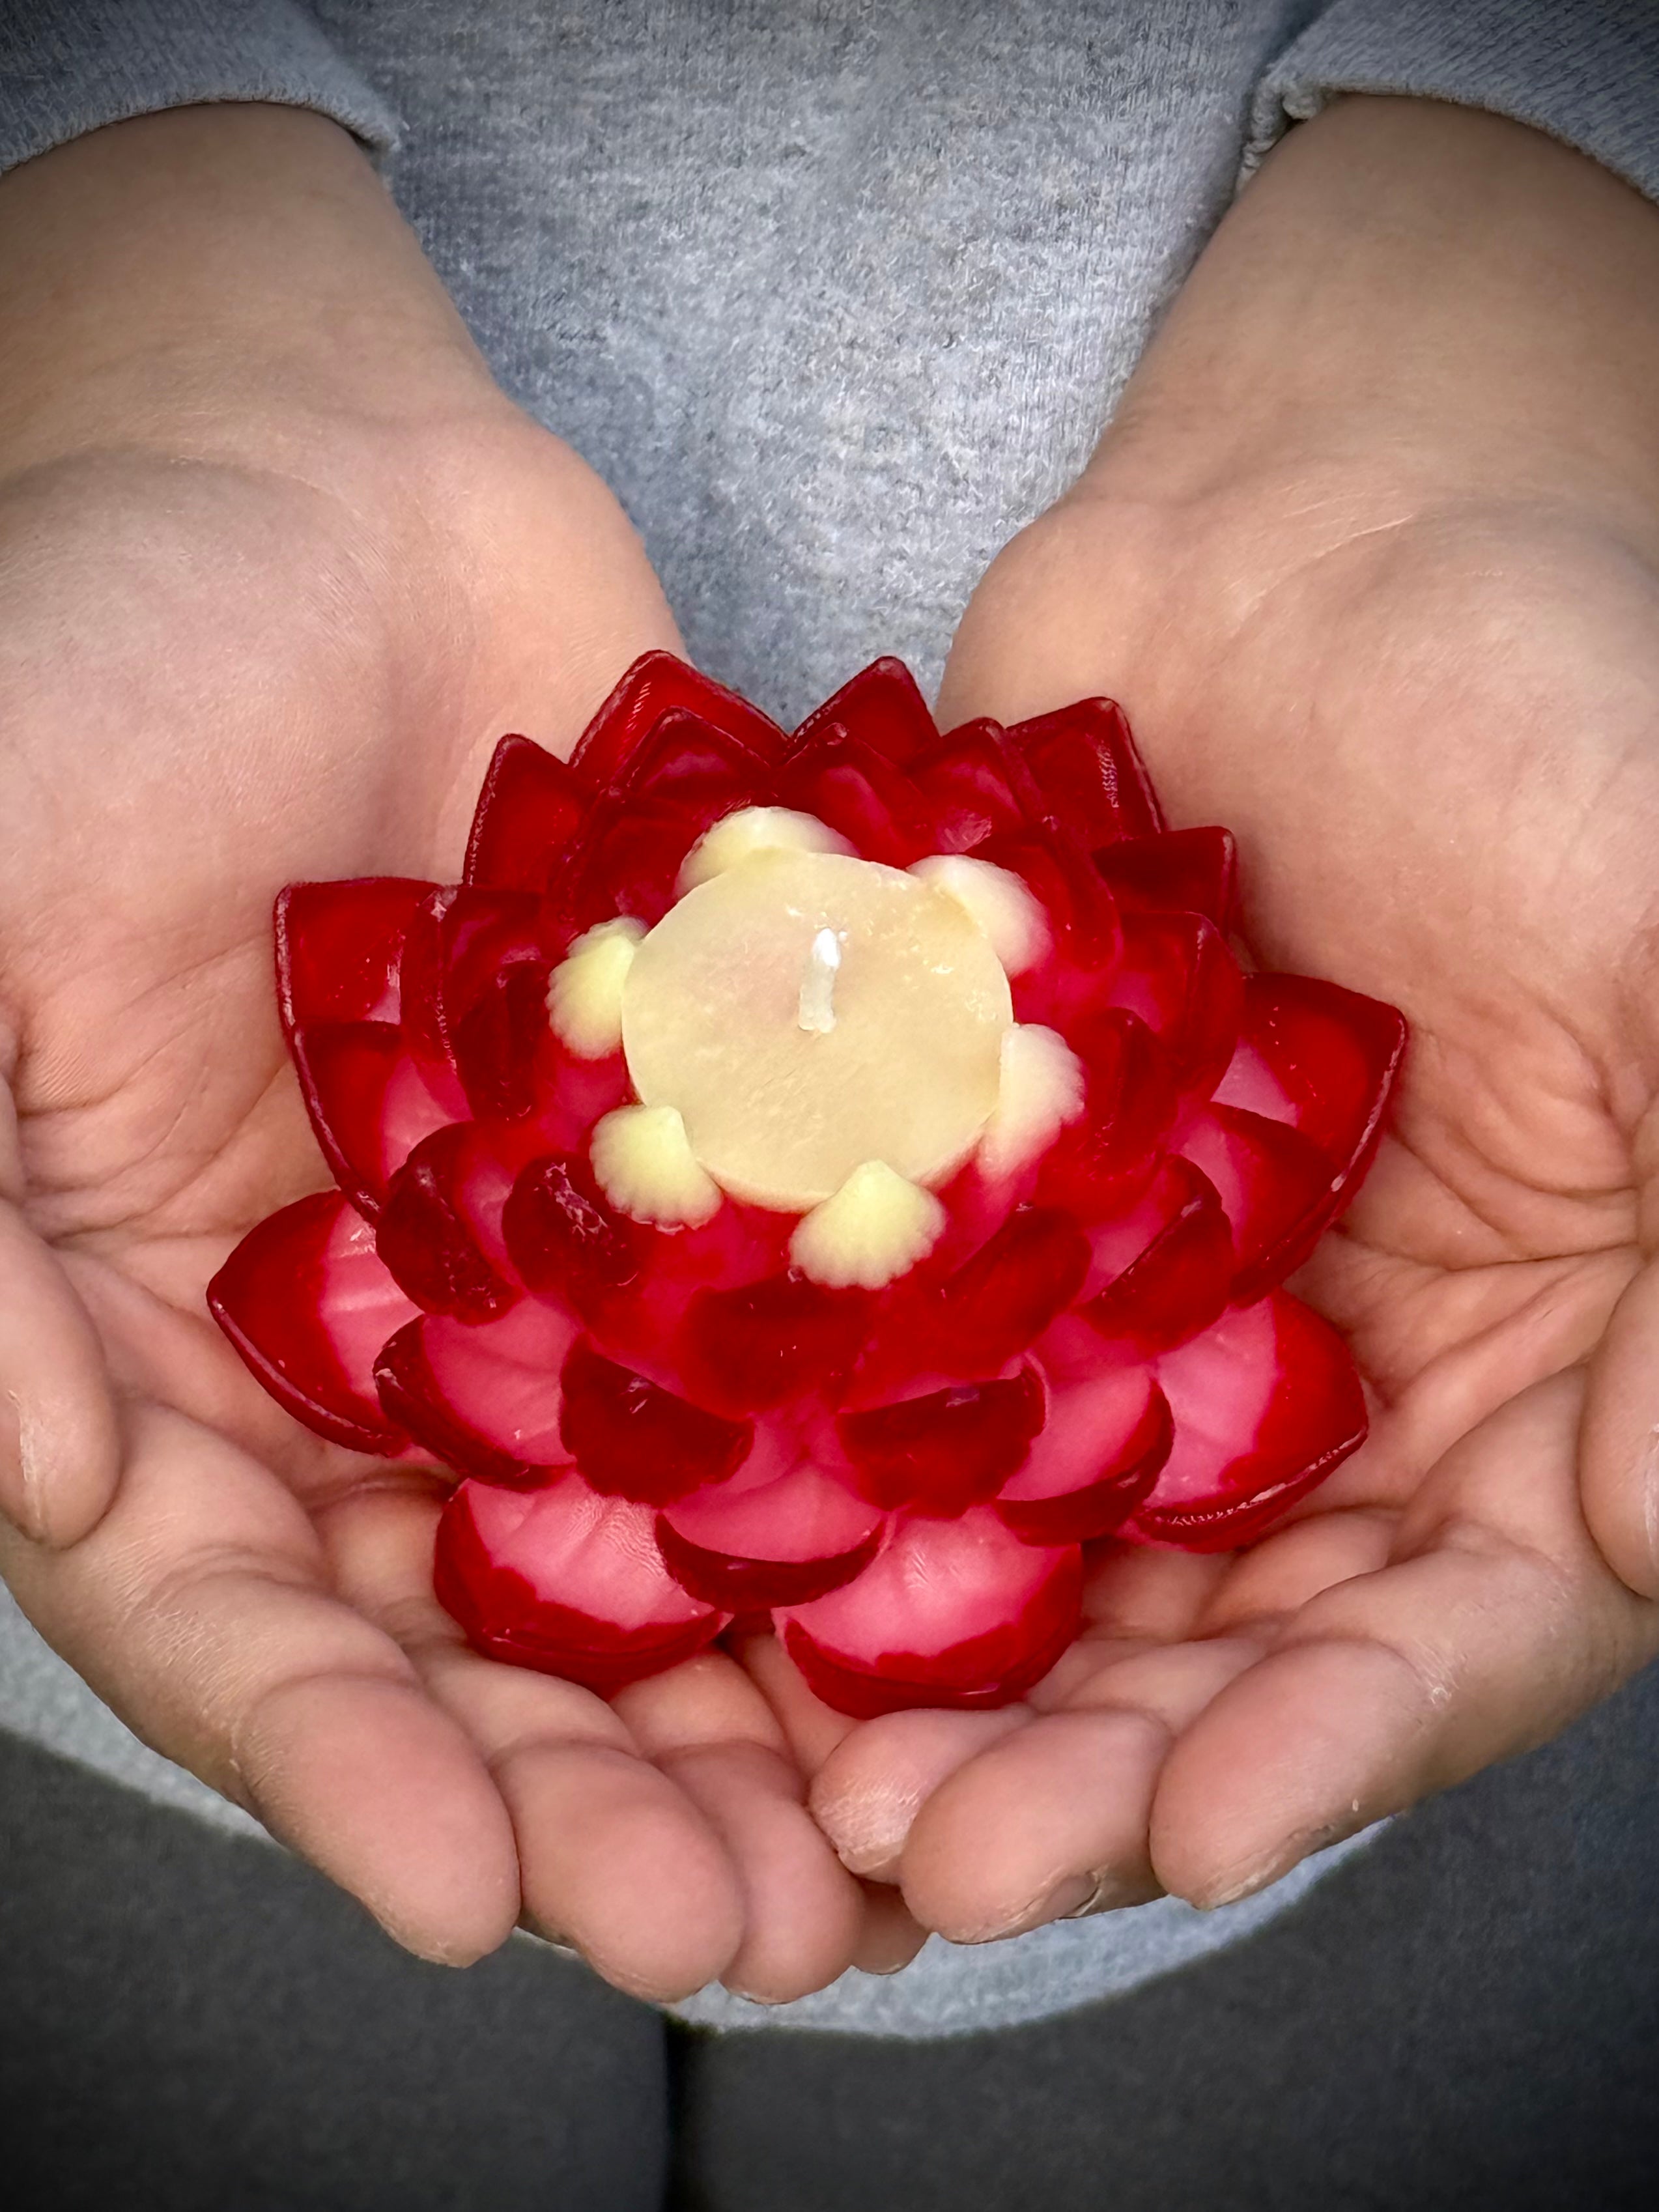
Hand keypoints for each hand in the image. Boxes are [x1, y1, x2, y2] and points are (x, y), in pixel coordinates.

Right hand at [0, 107, 869, 2000]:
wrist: (310, 477)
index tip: (466, 1903)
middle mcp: (359, 1351)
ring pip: (665, 1536)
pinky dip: (891, 1465)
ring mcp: (543, 1267)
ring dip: (773, 1701)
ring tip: (902, 1842)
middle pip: (476, 1638)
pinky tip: (1004, 1578)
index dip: (339, 1768)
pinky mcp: (699, 1161)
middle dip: (598, 1797)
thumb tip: (38, 1480)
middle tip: (754, 1929)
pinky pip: (799, 1334)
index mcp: (154, 1345)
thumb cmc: (81, 658)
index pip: (236, 1617)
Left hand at [787, 97, 1658, 1938]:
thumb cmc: (1561, 709)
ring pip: (1042, 1558)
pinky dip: (822, 1476)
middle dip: (1088, 1765)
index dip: (1332, 1748)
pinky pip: (903, 1378)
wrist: (1322, 535)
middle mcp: (1339, 1392)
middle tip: (933, 1857)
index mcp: (1539, 1382)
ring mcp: (1148, 1315)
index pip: (1449, 1633)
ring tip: (802, 1777)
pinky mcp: (994, 1218)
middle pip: (1218, 1647)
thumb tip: (1649, 1530)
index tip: (1198, 1833)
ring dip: (930, 1676)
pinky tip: (714, 1553)